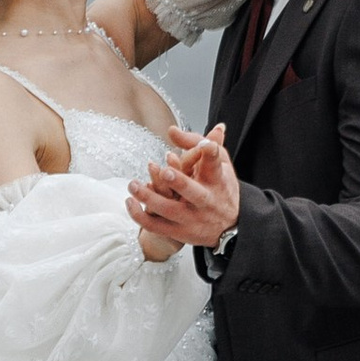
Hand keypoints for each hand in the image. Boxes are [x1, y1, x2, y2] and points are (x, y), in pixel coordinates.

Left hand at [127, 124, 239, 248]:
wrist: (229, 225)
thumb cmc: (220, 186)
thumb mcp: (218, 163)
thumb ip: (195, 143)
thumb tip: (173, 129)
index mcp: (217, 179)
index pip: (216, 163)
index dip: (211, 152)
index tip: (206, 145)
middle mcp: (206, 200)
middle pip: (193, 192)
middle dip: (180, 182)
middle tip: (165, 170)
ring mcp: (192, 217)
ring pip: (169, 210)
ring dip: (149, 197)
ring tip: (132, 185)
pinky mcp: (179, 231)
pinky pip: (156, 226)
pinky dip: (140, 216)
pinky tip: (129, 201)